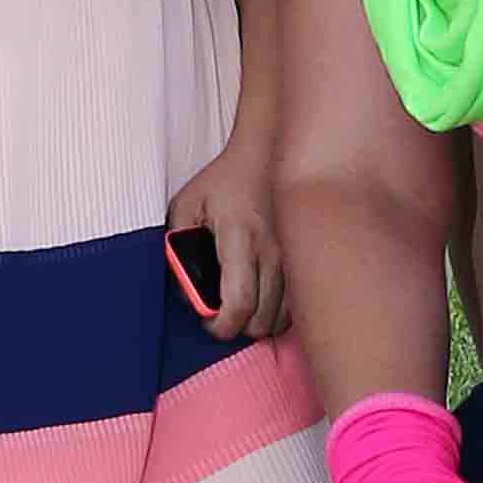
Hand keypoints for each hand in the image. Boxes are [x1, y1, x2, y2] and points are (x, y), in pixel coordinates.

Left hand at [162, 129, 286, 343]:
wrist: (266, 155)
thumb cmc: (223, 182)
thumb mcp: (185, 207)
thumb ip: (177, 251)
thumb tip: (187, 293)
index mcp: (240, 238)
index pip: (239, 302)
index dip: (221, 325)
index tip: (208, 321)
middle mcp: (274, 251)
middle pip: (262, 321)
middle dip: (238, 326)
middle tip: (221, 311)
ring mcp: (294, 257)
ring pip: (282, 319)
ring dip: (259, 320)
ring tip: (242, 303)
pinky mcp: (305, 260)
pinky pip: (296, 306)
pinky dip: (277, 311)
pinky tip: (262, 297)